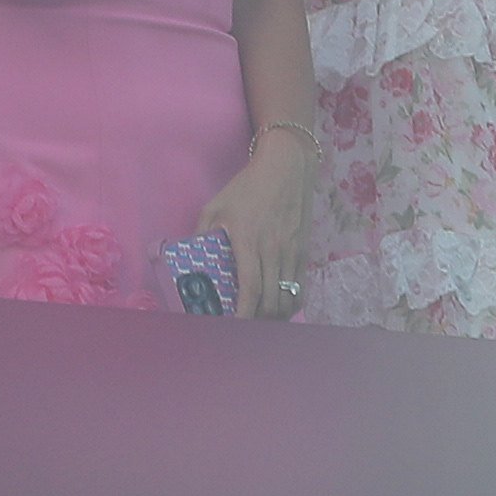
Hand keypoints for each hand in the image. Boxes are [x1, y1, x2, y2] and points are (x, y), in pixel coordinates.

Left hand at [193, 129, 313, 318]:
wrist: (286, 167)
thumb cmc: (247, 186)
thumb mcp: (216, 205)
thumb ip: (202, 232)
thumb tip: (191, 256)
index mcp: (248, 239)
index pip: (250, 287)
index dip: (243, 313)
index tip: (233, 327)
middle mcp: (273, 249)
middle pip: (271, 300)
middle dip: (258, 320)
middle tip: (242, 326)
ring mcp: (292, 251)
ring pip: (288, 298)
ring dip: (275, 316)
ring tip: (260, 320)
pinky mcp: (304, 251)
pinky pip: (300, 287)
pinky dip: (290, 303)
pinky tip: (279, 307)